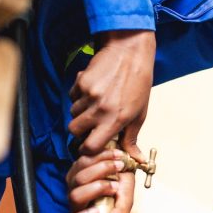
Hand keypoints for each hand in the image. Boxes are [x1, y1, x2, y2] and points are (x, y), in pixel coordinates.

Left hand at [63, 150, 134, 212]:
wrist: (123, 167)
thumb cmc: (123, 189)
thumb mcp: (126, 202)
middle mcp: (76, 203)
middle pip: (75, 198)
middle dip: (98, 189)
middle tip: (117, 185)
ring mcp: (72, 185)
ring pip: (80, 178)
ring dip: (103, 170)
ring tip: (120, 165)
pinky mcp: (75, 168)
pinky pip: (83, 161)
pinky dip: (101, 157)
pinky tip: (114, 156)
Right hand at [68, 29, 154, 159]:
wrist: (130, 53)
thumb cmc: (138, 84)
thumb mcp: (140, 113)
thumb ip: (132, 138)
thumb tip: (136, 159)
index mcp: (116, 120)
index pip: (90, 146)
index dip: (88, 148)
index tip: (92, 144)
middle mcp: (100, 109)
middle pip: (74, 130)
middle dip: (81, 130)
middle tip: (92, 123)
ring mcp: (89, 95)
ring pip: (73, 112)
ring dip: (81, 112)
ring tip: (97, 103)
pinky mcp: (81, 82)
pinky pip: (73, 96)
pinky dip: (79, 96)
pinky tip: (94, 90)